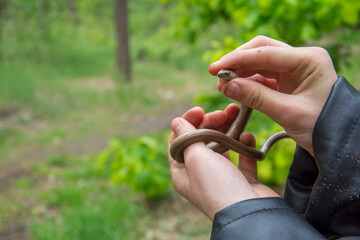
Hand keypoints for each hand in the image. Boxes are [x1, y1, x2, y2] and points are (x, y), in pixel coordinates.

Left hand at [167, 104, 278, 220]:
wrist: (251, 213)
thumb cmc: (218, 187)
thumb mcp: (196, 159)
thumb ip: (187, 137)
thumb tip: (176, 121)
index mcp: (182, 172)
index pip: (178, 141)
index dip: (187, 123)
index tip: (200, 110)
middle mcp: (200, 174)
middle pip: (202, 140)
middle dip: (211, 122)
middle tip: (222, 113)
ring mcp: (222, 176)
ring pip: (223, 145)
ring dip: (229, 128)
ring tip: (236, 112)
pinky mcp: (242, 178)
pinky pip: (242, 156)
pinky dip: (244, 144)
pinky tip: (247, 136)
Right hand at [208, 36, 337, 155]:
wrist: (338, 142)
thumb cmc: (322, 128)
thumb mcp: (288, 113)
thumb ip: (256, 97)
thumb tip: (226, 86)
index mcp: (309, 60)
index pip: (266, 52)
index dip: (237, 60)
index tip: (215, 69)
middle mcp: (302, 59)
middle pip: (261, 50)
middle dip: (237, 60)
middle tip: (215, 73)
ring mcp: (295, 69)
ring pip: (260, 62)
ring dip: (240, 71)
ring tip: (222, 85)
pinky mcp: (288, 80)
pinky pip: (263, 75)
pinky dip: (248, 81)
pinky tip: (235, 88)